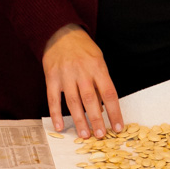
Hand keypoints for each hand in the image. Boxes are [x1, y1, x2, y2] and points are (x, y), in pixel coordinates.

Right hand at [42, 24, 122, 138]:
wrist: (61, 33)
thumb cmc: (83, 50)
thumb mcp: (98, 61)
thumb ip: (100, 83)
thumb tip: (103, 109)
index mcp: (98, 67)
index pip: (109, 93)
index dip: (114, 112)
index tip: (118, 127)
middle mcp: (82, 71)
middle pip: (91, 99)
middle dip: (96, 119)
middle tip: (101, 135)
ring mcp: (65, 75)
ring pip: (73, 102)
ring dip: (79, 120)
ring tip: (84, 135)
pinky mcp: (51, 77)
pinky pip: (53, 99)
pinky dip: (56, 114)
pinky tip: (60, 126)